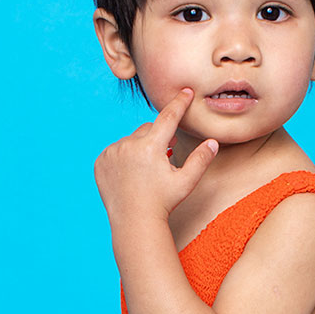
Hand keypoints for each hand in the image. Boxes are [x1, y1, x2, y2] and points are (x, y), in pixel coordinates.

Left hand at [93, 87, 218, 227]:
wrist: (134, 222)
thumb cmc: (163, 203)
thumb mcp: (186, 182)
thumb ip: (200, 160)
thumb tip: (213, 142)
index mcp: (151, 147)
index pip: (168, 117)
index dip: (179, 103)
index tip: (185, 91)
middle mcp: (129, 145)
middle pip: (148, 129)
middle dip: (157, 138)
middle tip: (163, 156)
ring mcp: (112, 153)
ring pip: (131, 140)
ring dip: (140, 148)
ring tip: (144, 173)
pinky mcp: (101, 161)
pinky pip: (115, 151)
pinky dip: (123, 157)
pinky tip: (130, 175)